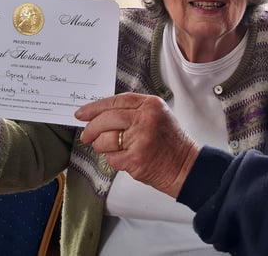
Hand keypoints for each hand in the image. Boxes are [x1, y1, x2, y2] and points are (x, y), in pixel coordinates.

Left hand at [76, 93, 200, 197]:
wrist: (185, 166)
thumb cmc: (170, 142)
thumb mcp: (157, 116)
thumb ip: (133, 111)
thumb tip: (100, 114)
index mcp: (151, 105)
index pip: (116, 101)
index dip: (95, 107)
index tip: (82, 113)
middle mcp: (146, 119)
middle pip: (106, 119)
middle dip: (92, 129)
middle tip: (86, 135)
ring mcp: (141, 139)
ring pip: (105, 139)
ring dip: (102, 146)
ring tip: (111, 149)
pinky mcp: (136, 158)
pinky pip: (111, 157)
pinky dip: (113, 160)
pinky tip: (124, 159)